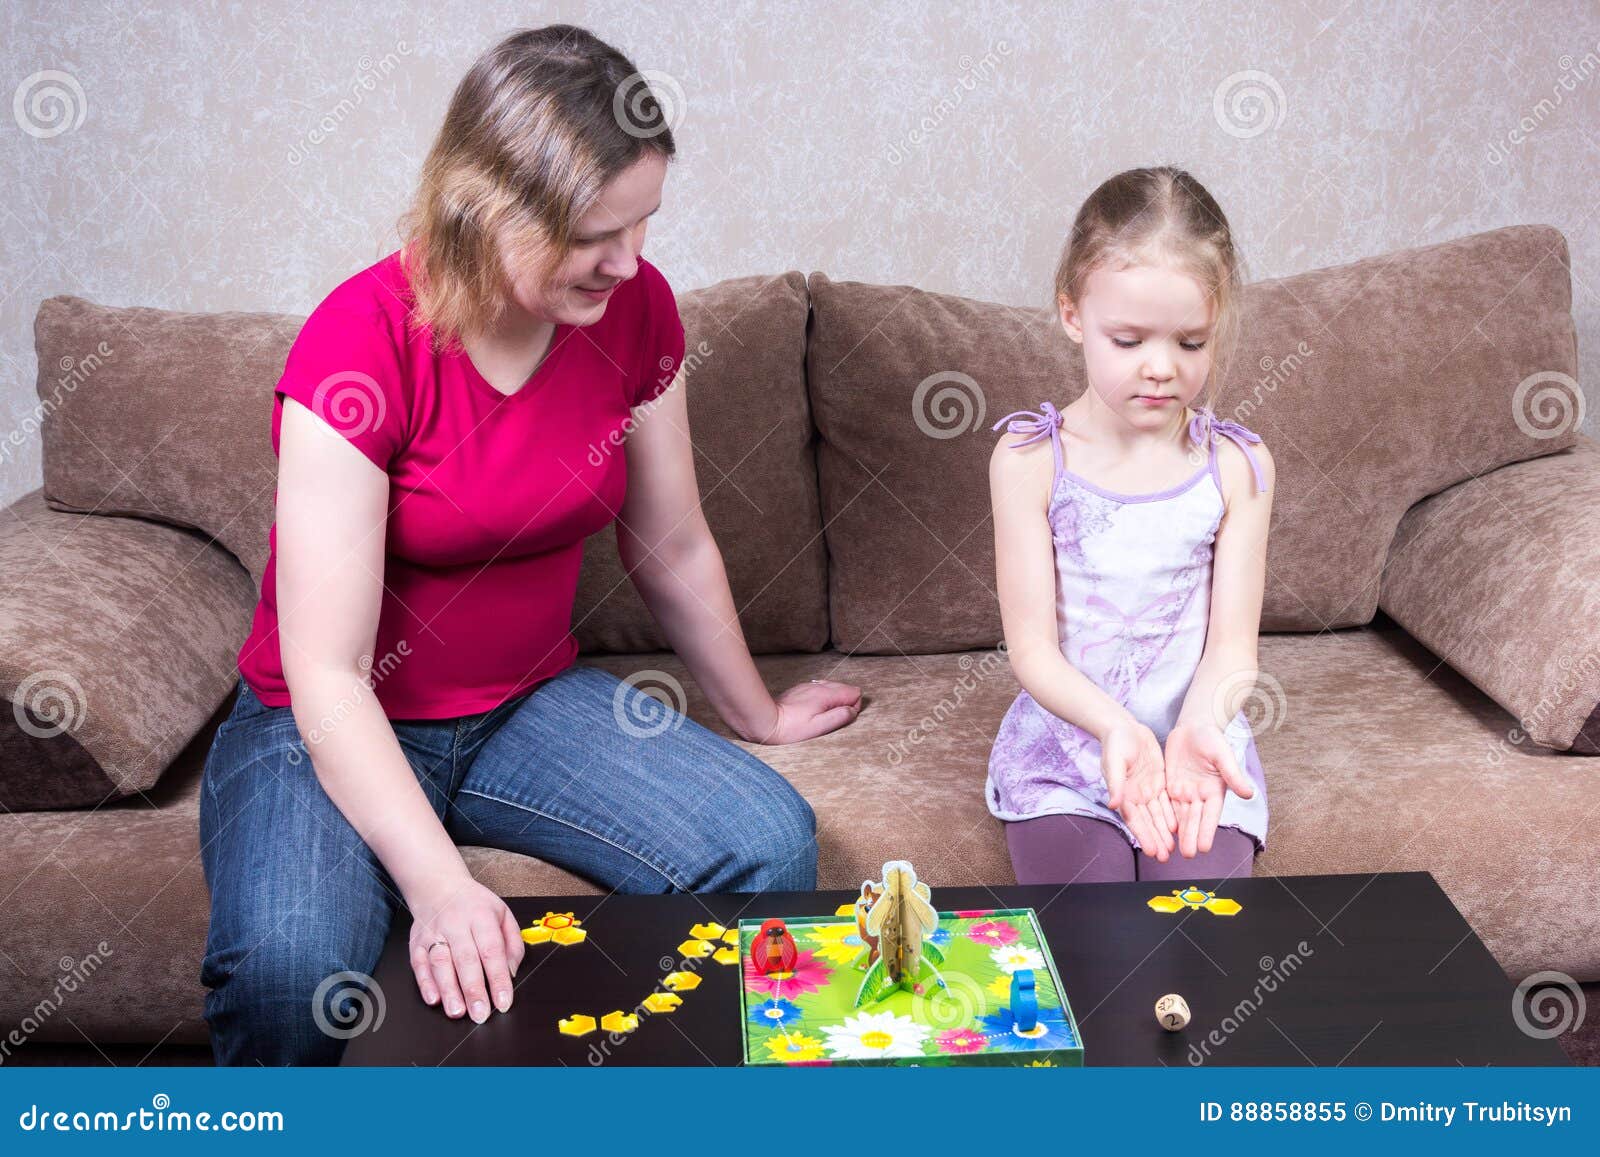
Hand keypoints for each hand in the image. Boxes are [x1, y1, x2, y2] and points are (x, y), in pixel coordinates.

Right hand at [406, 873, 524, 1022]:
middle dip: (473, 990)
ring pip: (440, 964)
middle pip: (466, 959)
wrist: (439, 886)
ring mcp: (434, 933)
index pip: (492, 950)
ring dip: (449, 991)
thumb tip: (511, 973)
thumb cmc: (475, 905)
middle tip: (480, 1014)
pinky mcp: (416, 943)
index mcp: (482, 916)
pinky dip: (425, 983)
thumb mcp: (503, 914)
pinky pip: (419, 964)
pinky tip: (434, 1000)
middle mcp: (456, 924)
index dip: (498, 978)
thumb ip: (512, 943)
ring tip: (457, 1012)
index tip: (503, 1002)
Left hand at [751, 679, 861, 743]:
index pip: (854, 692)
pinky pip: (820, 690)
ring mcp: (809, 686)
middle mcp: (819, 686)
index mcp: (826, 694)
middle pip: (845, 688)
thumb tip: (852, 711)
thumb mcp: (819, 727)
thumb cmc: (791, 728)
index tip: (841, 717)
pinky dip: (821, 699)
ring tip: (822, 715)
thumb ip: (839, 717)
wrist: (767, 720)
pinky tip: (812, 710)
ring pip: (832, 688)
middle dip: (844, 703)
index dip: (853, 707)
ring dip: (833, 701)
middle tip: (831, 718)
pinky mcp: (801, 689)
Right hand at [1100, 718, 1175, 859]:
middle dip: (1156, 839)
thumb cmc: (1115, 743)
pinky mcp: (1158, 781)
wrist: (1124, 727)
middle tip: (1165, 857)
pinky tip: (1178, 828)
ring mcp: (1147, 789)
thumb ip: (1115, 783)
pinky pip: (1166, 801)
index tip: (1151, 851)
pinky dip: (1171, 814)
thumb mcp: (1114, 761)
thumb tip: (1113, 804)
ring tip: (1173, 849)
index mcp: (1123, 793)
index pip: (1134, 819)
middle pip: (1148, 821)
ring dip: (1164, 831)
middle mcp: (1135, 795)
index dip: (1143, 835)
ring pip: (1158, 815)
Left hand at [1162, 719, 1255, 857]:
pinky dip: (1166, 819)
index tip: (1204, 847)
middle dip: (1191, 837)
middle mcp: (1201, 795)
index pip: (1211, 815)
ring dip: (1179, 833)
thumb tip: (1249, 794)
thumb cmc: (1212, 739)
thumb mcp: (1222, 755)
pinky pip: (1168, 805)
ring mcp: (1186, 792)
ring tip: (1173, 851)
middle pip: (1195, 819)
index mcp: (1215, 791)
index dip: (1207, 831)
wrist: (1193, 726)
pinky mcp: (1172, 786)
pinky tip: (1160, 832)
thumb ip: (1233, 775)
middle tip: (1187, 855)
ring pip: (1181, 816)